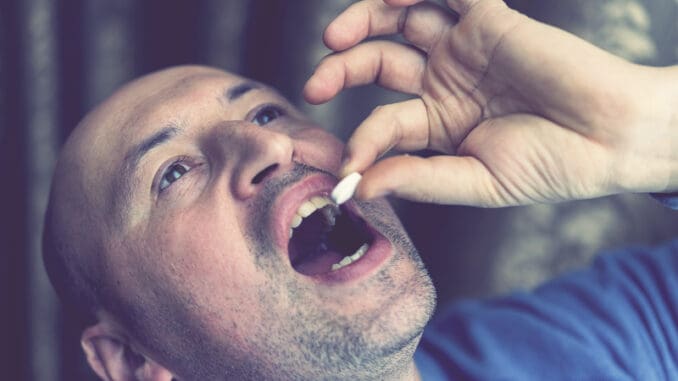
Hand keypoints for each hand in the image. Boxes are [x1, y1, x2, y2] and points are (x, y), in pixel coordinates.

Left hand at [304, 0, 676, 205]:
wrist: (613, 139)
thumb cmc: (552, 164)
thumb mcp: (476, 181)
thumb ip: (419, 178)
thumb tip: (361, 187)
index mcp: (440, 123)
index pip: (383, 123)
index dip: (361, 141)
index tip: (348, 166)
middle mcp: (445, 81)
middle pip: (379, 61)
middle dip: (342, 68)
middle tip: (316, 85)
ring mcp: (465, 47)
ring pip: (401, 19)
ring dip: (364, 19)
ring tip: (335, 40)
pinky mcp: (490, 19)